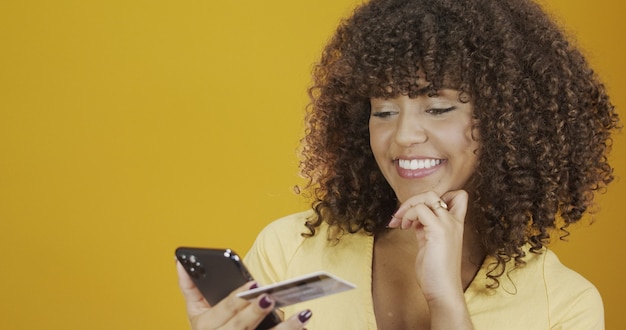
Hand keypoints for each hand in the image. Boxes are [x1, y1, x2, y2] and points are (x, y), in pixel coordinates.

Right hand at [176, 261, 311, 328]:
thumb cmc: (210, 329)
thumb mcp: (196, 311)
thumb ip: (189, 287)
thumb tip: (179, 261)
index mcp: (204, 326)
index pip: (223, 311)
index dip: (237, 299)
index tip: (254, 284)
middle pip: (240, 327)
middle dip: (256, 312)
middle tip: (273, 296)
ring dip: (285, 328)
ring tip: (304, 314)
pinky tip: (304, 326)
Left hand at [387, 190, 467, 301]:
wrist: (443, 291)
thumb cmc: (435, 273)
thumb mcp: (429, 244)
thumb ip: (424, 230)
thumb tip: (413, 220)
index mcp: (455, 225)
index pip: (457, 196)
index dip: (434, 198)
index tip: (418, 212)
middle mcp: (454, 222)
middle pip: (435, 193)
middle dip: (413, 200)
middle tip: (399, 216)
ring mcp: (448, 225)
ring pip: (428, 196)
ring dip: (408, 206)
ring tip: (400, 222)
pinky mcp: (439, 231)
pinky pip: (420, 209)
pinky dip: (408, 215)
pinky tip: (405, 228)